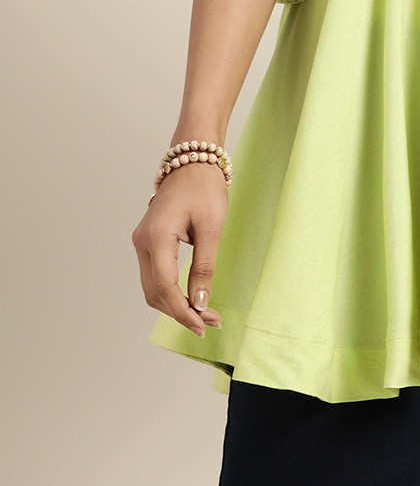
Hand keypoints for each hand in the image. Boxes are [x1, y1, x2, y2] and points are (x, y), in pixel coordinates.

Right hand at [132, 162, 226, 336]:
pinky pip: (154, 275)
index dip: (183, 313)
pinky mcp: (148, 241)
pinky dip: (170, 291)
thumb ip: (204, 267)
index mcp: (156, 238)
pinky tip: (191, 297)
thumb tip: (200, 304)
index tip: (203, 326)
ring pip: (152, 287)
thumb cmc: (204, 187)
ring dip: (175, 304)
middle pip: (154, 293)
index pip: (164, 289)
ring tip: (205, 313)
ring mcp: (142, 242)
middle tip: (210, 322)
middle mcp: (142, 243)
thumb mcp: (211, 227)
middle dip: (180, 312)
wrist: (193, 159)